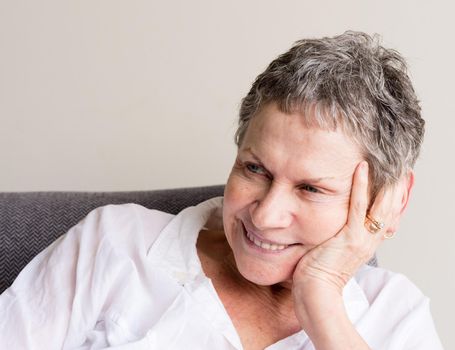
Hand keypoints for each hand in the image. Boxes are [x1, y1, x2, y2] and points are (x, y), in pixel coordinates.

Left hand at [292, 161, 402, 298]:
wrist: (315, 294)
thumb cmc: (318, 274)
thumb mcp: (335, 252)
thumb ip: (340, 237)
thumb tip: (332, 226)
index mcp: (367, 243)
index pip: (387, 215)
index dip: (394, 196)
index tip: (397, 178)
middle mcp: (370, 240)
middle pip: (391, 208)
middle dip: (396, 185)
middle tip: (399, 165)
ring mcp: (362, 239)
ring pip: (381, 205)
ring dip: (385, 180)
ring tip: (385, 159)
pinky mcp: (350, 238)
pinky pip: (359, 207)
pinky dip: (361, 186)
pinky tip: (361, 168)